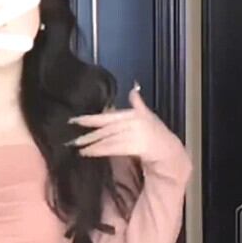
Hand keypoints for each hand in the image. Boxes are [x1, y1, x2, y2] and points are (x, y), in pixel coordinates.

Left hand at [67, 84, 187, 169]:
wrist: (169, 149)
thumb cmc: (156, 133)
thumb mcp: (147, 114)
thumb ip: (138, 103)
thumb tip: (133, 89)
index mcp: (133, 114)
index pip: (108, 116)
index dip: (91, 119)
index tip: (75, 121)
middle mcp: (132, 121)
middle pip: (105, 129)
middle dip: (88, 134)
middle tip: (72, 139)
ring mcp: (134, 133)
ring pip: (107, 139)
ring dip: (92, 144)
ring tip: (78, 148)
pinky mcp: (136, 146)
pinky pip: (113, 148)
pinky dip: (99, 151)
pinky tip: (88, 153)